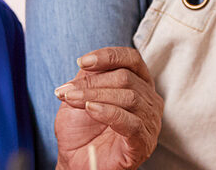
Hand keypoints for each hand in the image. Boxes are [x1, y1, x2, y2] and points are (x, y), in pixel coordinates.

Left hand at [53, 47, 162, 169]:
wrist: (76, 161)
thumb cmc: (82, 129)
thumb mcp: (81, 95)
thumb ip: (88, 77)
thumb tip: (86, 64)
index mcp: (138, 84)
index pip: (131, 59)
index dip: (108, 56)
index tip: (83, 62)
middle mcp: (149, 100)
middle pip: (126, 78)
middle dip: (92, 82)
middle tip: (66, 90)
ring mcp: (149, 122)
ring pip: (129, 97)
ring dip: (95, 96)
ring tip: (72, 99)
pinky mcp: (144, 142)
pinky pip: (132, 123)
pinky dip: (109, 113)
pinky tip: (91, 110)